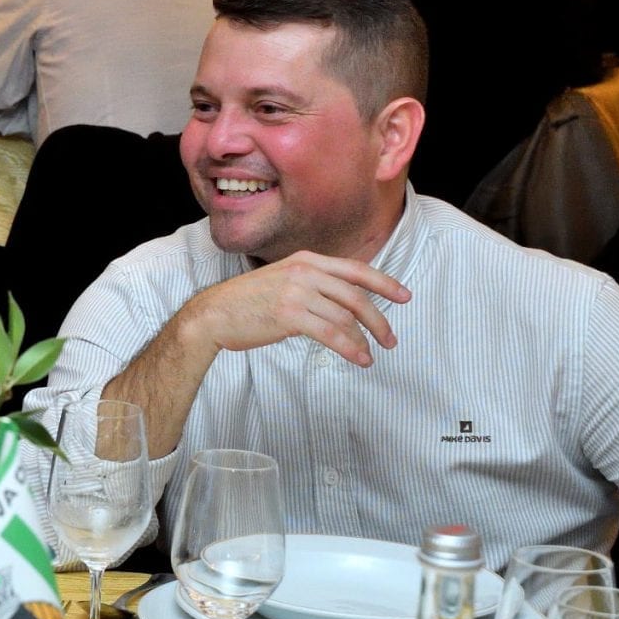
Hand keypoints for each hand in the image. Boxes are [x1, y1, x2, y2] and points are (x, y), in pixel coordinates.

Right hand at [183, 252, 410, 367]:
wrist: (213, 313)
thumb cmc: (246, 301)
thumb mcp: (281, 279)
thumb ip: (311, 284)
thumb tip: (342, 306)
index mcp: (305, 260)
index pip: (355, 270)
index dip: (384, 283)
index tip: (404, 296)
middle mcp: (304, 271)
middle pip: (356, 297)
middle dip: (379, 320)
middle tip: (390, 339)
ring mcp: (296, 292)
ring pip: (345, 319)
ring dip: (364, 341)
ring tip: (371, 355)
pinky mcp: (289, 315)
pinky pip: (331, 334)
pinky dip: (350, 349)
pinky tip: (359, 359)